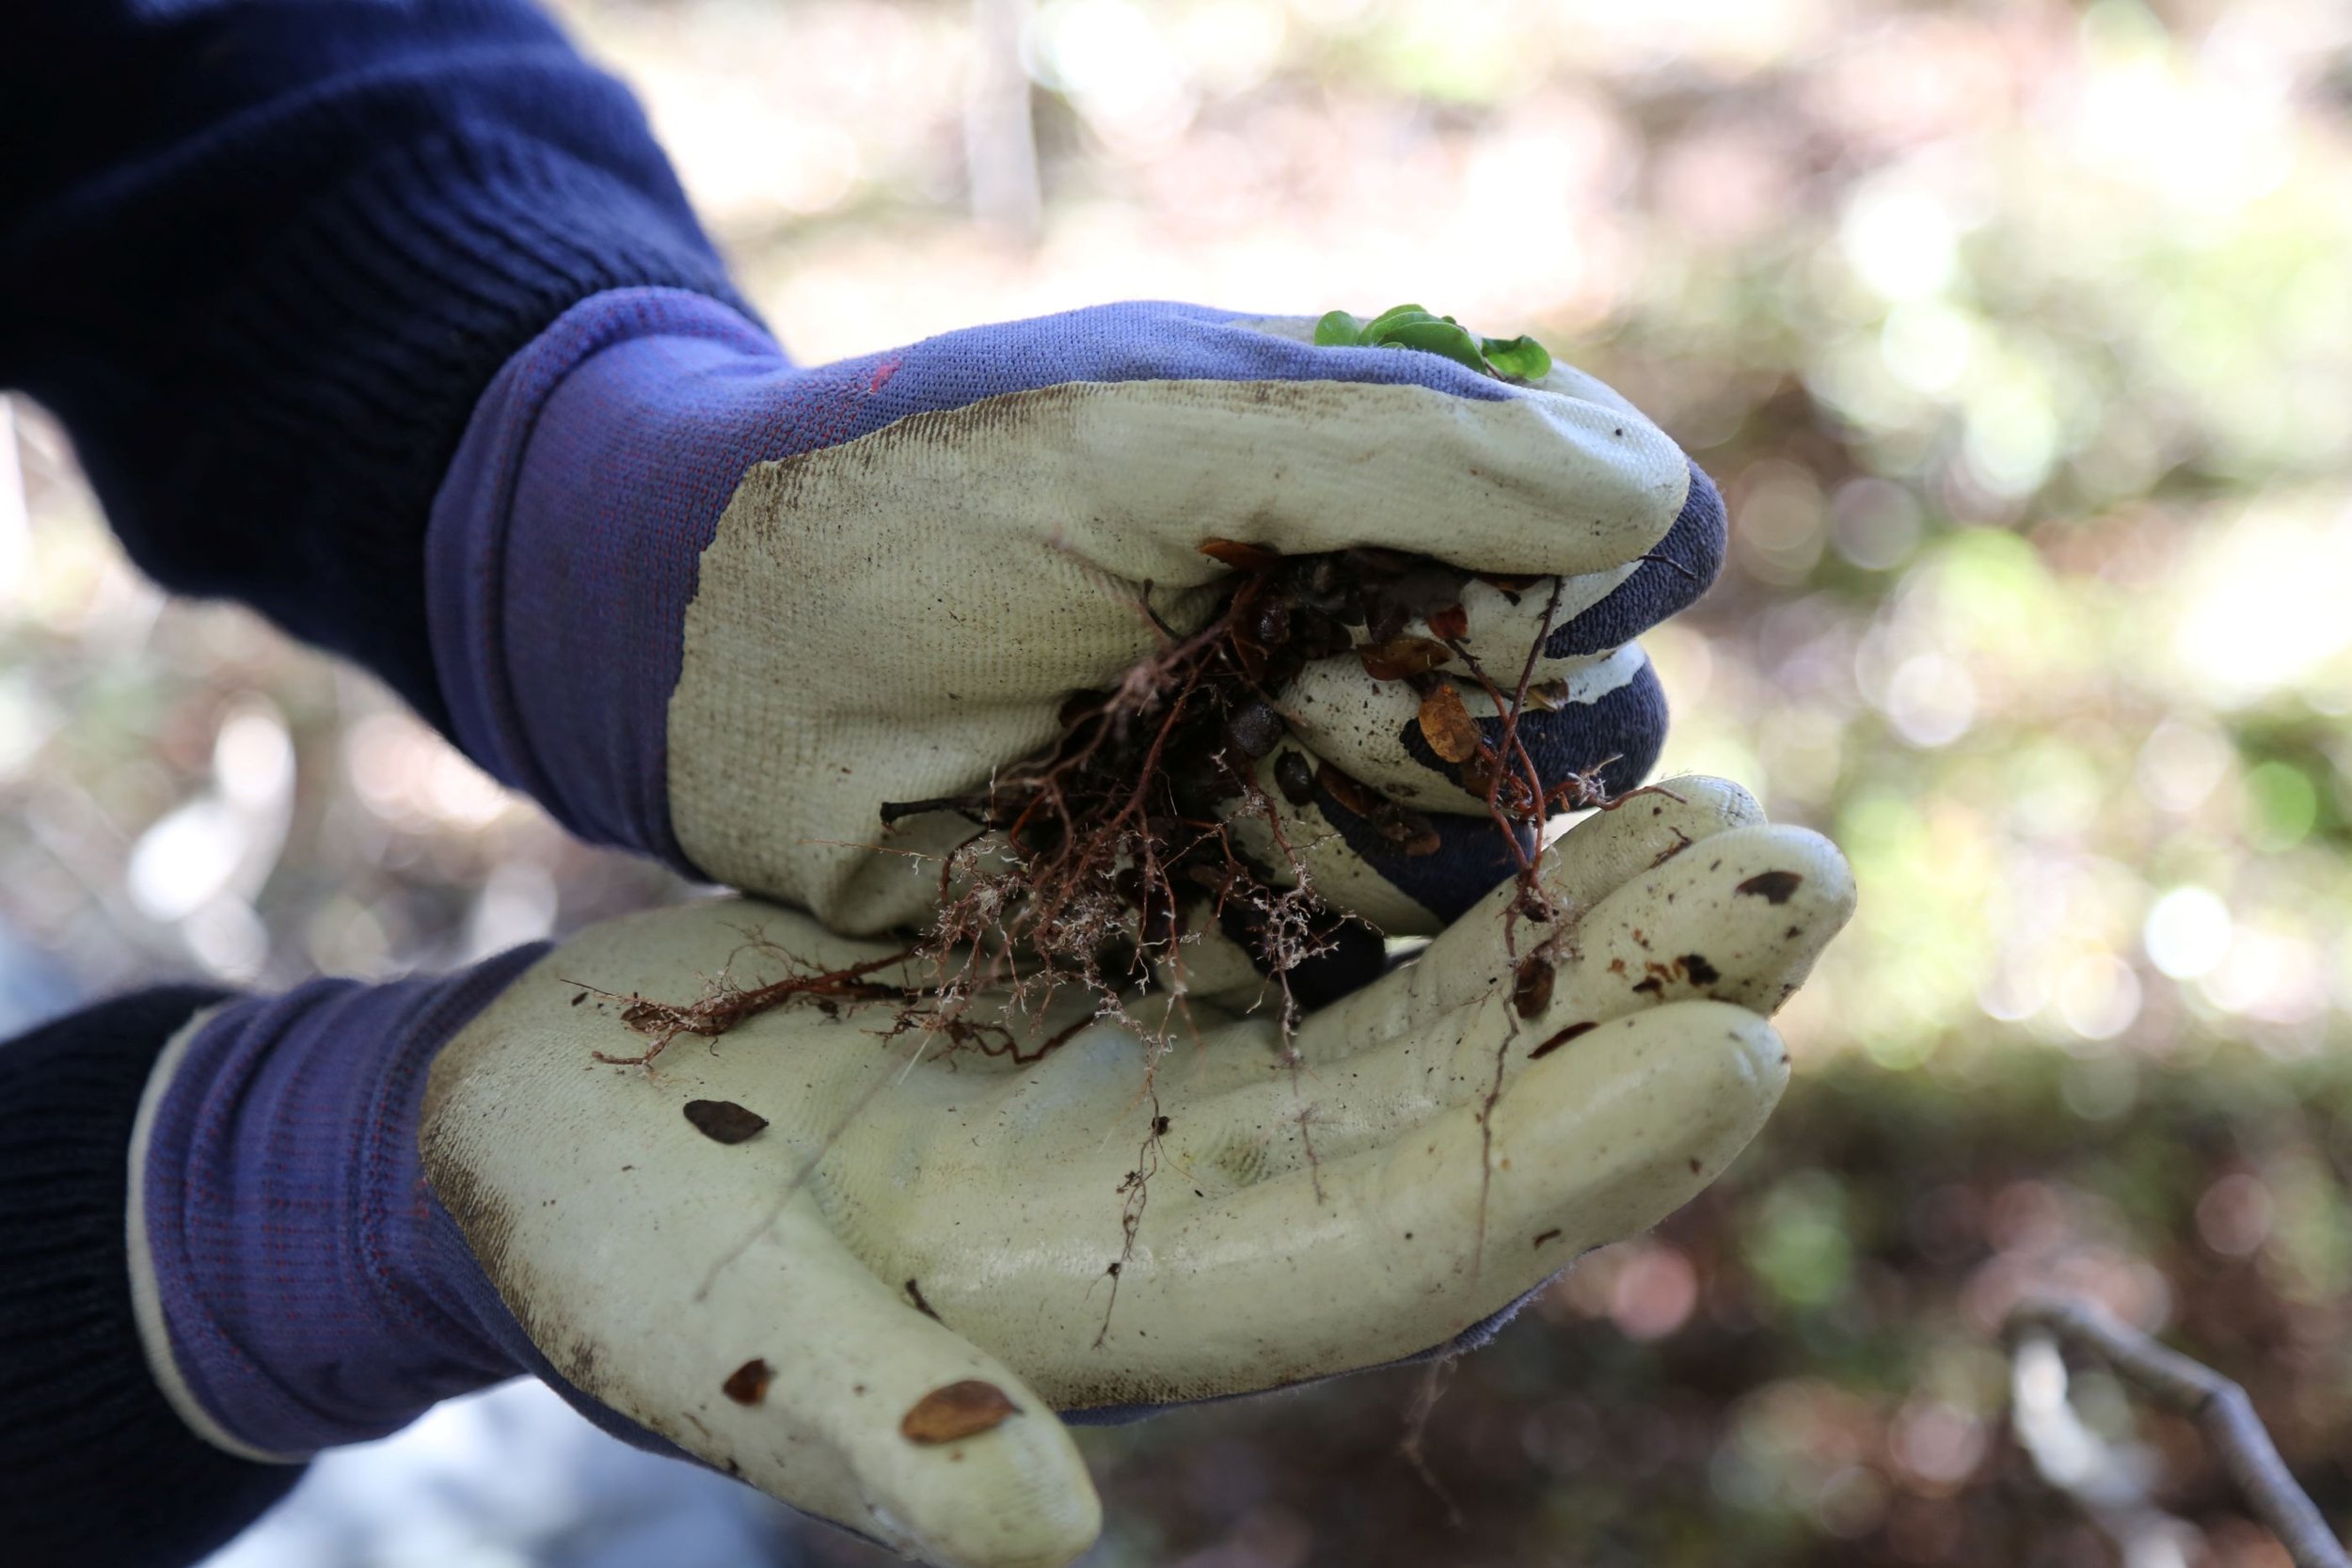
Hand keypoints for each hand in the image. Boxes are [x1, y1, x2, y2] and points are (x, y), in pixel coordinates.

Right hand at [419, 777, 1849, 1565]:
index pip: (1389, 1248)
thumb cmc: (603, 1234)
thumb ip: (873, 1429)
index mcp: (1121, 1302)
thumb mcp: (708, 1325)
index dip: (1558, 1165)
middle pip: (1465, 1120)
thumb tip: (1038, 1541)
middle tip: (1808, 875)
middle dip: (1634, 1010)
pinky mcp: (1158, 999)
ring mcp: (1193, 1101)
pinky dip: (1462, 864)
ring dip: (1589, 925)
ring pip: (1438, 1020)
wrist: (550, 1121)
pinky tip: (1558, 766)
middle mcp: (1199, 1210)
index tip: (1732, 1054)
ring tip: (1744, 812)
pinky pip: (1352, 934)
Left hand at [430, 294, 1722, 946]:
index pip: (1613, 532)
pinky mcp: (1235, 904)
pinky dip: (1322, 916)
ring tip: (1221, 767)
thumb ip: (1407, 452)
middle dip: (1470, 715)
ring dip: (1379, 820)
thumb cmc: (909, 498)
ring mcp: (1307, 773)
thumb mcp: (1152, 433)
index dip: (1581, 584)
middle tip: (1295, 689)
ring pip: (1494, 849)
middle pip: (1585, 713)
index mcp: (1382, 476)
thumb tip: (1654, 513)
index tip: (1479, 603)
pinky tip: (1210, 868)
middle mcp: (1371, 626)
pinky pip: (1374, 951)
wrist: (706, 658)